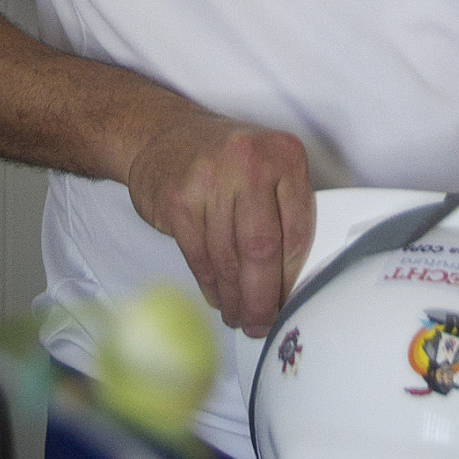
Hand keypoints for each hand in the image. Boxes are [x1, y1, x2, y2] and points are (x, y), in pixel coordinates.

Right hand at [126, 106, 313, 336]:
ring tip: (239, 315)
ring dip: (234, 297)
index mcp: (284, 154)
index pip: (296, 229)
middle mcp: (249, 162)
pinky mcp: (178, 201)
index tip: (288, 302)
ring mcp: (210, 179)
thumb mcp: (265, 168)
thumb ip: (283, 210)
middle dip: (262, 297)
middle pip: (262, 248)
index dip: (292, 276)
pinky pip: (199, 257)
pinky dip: (210, 285)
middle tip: (262, 322)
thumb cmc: (223, 160)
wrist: (161, 135)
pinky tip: (217, 297)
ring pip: (228, 257)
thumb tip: (292, 279)